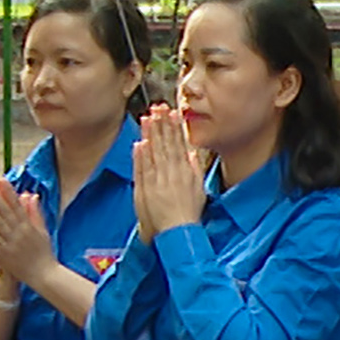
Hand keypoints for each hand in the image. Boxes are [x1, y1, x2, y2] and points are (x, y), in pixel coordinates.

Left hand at [0, 180, 54, 282]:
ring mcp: (12, 243)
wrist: (44, 275)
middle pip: (6, 212)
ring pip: (0, 225)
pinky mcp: (6, 255)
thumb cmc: (44, 253)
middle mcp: (20, 232)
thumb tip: (29, 196)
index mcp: (29, 225)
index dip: (7, 191)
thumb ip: (35, 212)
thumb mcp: (43, 230)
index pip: (16, 204)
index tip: (0, 180)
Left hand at [130, 107, 208, 238]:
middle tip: (158, 107)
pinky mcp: (146, 189)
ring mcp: (157, 180)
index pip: (178, 144)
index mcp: (185, 172)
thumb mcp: (198, 188)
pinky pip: (143, 169)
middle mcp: (171, 173)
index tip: (172, 113)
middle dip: (162, 124)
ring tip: (148, 118)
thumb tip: (190, 154)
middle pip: (165, 144)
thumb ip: (194, 169)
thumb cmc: (189, 214)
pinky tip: (140, 142)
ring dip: (151, 134)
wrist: (178, 232)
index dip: (174, 127)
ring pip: (153, 153)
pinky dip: (141, 155)